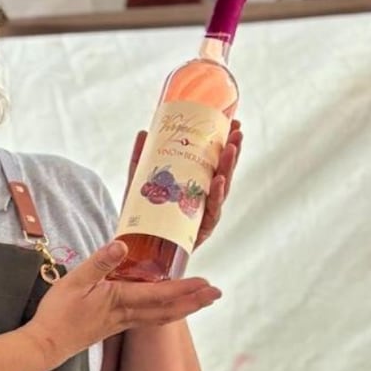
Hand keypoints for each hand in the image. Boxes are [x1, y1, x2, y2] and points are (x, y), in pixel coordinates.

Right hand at [21, 241, 220, 370]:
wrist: (46, 344)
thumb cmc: (57, 313)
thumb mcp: (74, 281)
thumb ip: (99, 263)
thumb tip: (121, 245)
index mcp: (119, 300)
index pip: (159, 294)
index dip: (184, 288)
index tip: (206, 283)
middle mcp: (126, 314)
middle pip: (168, 309)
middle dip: (194, 301)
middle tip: (217, 294)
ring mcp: (121, 323)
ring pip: (161, 317)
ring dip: (184, 309)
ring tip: (201, 302)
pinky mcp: (115, 328)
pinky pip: (149, 321)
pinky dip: (166, 314)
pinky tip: (168, 311)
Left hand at [124, 120, 243, 247]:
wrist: (133, 247)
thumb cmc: (142, 215)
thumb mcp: (139, 183)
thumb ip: (142, 159)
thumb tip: (144, 131)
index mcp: (195, 185)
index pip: (214, 161)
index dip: (224, 143)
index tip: (233, 123)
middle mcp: (204, 199)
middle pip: (223, 172)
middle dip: (231, 152)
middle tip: (237, 132)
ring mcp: (205, 213)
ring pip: (222, 189)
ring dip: (228, 168)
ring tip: (231, 148)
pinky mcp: (201, 230)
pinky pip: (211, 210)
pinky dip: (215, 195)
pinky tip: (218, 180)